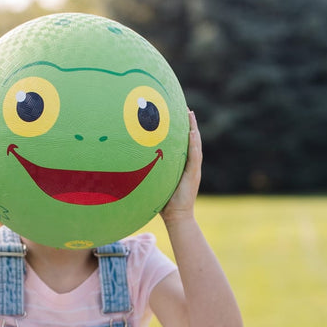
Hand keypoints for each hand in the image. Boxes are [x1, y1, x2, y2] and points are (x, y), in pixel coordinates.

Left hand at [160, 109, 201, 224]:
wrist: (176, 217)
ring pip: (195, 145)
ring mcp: (194, 170)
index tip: (179, 116)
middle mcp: (190, 166)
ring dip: (193, 130)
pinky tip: (192, 132)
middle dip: (190, 125)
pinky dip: (193, 144)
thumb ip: (150, 174)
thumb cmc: (164, 203)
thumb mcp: (156, 183)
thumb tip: (131, 167)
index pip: (184, 145)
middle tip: (187, 109)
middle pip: (192, 141)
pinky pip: (195, 156)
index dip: (183, 131)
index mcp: (183, 166)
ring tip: (191, 116)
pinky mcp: (194, 175)